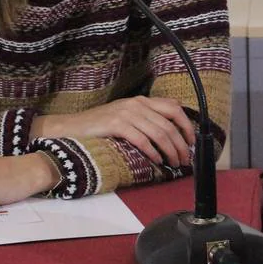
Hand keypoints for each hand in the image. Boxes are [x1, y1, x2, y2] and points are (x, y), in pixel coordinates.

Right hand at [30, 97, 195, 167]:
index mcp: (141, 101)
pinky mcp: (116, 124)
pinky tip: (157, 161)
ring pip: (159, 132)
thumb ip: (145, 120)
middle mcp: (136, 104)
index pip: (173, 108)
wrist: (71, 127)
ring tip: (174, 163)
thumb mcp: (126, 117)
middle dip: (181, 143)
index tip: (191, 142)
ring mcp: (126, 113)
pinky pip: (142, 139)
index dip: (186, 125)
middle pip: (169, 123)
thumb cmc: (99, 126)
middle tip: (185, 159)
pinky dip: (153, 151)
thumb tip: (169, 135)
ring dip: (170, 150)